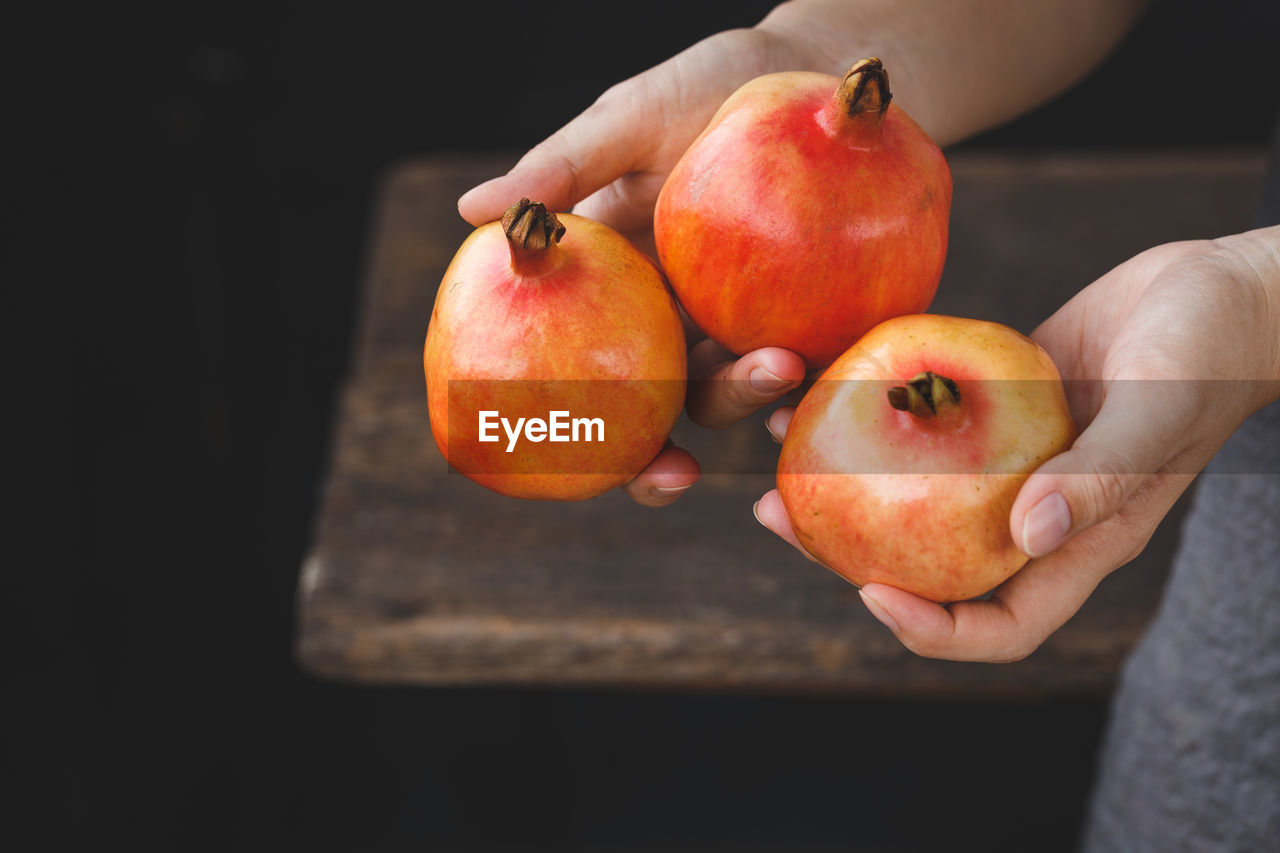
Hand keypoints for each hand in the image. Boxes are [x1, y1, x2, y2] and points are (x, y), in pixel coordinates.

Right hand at [459, 26, 819, 505]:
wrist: (812, 72)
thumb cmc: (705, 88)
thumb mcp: (630, 121)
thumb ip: (562, 168)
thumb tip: (476, 211)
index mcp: (613, 290)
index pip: (575, 372)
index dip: (567, 431)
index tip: (562, 464)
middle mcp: (667, 321)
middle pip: (650, 410)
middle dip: (656, 462)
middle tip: (676, 471)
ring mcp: (737, 323)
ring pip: (728, 391)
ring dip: (746, 399)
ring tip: (778, 365)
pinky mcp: (807, 317)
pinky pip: (806, 363)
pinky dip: (812, 377)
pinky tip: (825, 370)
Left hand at [756, 227, 1279, 660]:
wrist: (1219, 289)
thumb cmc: (1210, 352)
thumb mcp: (1160, 410)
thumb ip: (1101, 476)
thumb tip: (1026, 535)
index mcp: (1079, 542)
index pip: (1001, 625)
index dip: (934, 630)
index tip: (869, 593)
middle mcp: (1034, 514)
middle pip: (934, 569)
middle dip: (852, 559)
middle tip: (780, 520)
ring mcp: (1011, 464)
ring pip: (917, 500)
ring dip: (846, 489)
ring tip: (778, 458)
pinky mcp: (997, 411)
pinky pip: (926, 431)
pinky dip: (876, 421)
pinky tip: (823, 390)